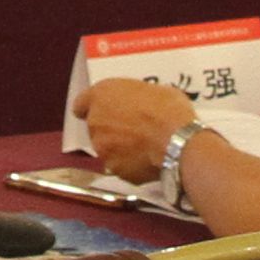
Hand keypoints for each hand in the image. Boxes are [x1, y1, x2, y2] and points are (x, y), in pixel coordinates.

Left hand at [80, 79, 194, 182]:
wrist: (178, 142)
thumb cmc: (169, 110)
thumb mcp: (154, 89)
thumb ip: (136, 98)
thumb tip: (141, 103)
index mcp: (102, 95)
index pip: (81, 104)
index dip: (91, 108)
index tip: (101, 111)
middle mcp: (96, 121)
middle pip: (95, 127)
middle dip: (111, 128)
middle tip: (134, 128)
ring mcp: (102, 148)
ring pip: (106, 148)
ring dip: (119, 147)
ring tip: (143, 146)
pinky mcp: (114, 169)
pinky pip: (120, 165)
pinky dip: (130, 164)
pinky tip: (147, 159)